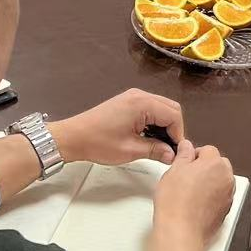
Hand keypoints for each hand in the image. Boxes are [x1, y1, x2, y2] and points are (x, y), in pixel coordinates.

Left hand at [50, 89, 183, 166]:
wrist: (73, 137)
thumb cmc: (99, 143)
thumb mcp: (130, 150)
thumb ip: (155, 150)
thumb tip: (172, 155)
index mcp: (142, 104)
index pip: (174, 115)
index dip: (178, 135)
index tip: (174, 152)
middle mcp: (139, 95)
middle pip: (171, 108)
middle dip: (173, 129)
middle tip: (169, 149)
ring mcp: (133, 97)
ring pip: (161, 108)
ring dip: (164, 125)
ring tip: (159, 145)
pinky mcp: (127, 102)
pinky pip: (150, 108)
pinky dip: (154, 121)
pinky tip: (148, 137)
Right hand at [153, 139, 235, 245]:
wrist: (181, 230)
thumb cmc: (177, 203)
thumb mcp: (174, 170)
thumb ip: (184, 155)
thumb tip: (186, 147)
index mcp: (216, 163)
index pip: (208, 150)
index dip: (194, 156)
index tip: (185, 163)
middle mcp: (226, 178)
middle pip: (218, 164)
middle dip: (205, 167)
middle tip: (187, 176)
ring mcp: (228, 195)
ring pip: (220, 180)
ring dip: (210, 181)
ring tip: (190, 191)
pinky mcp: (226, 209)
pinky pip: (220, 196)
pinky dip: (212, 196)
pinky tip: (196, 202)